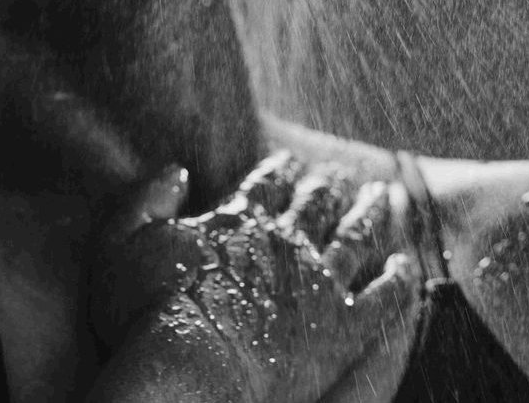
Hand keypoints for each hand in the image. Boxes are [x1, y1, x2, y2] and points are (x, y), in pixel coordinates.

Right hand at [93, 153, 421, 402]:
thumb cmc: (144, 312)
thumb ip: (146, 200)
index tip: (294, 160)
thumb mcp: (121, 242)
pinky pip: (385, 298)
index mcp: (240, 220)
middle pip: (318, 204)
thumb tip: (176, 169)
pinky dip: (398, 280)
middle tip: (346, 174)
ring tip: (387, 198)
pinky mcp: (345, 329)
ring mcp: (321, 284)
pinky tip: (407, 266)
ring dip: (373, 214)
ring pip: (356, 238)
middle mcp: (286, 243)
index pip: (268, 183)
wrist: (190, 369)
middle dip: (332, 185)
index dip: (282, 169)